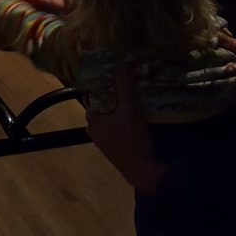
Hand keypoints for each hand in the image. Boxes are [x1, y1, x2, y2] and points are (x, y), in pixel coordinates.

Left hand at [85, 66, 165, 195]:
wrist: (143, 172)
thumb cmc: (132, 140)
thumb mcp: (130, 109)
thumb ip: (125, 86)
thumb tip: (120, 63)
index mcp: (91, 118)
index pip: (92, 94)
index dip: (103, 82)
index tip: (114, 72)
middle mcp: (93, 129)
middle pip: (102, 104)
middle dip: (113, 94)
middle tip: (127, 81)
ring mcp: (103, 140)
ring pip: (110, 116)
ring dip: (119, 107)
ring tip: (133, 94)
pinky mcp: (115, 147)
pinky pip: (116, 126)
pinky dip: (123, 119)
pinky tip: (136, 114)